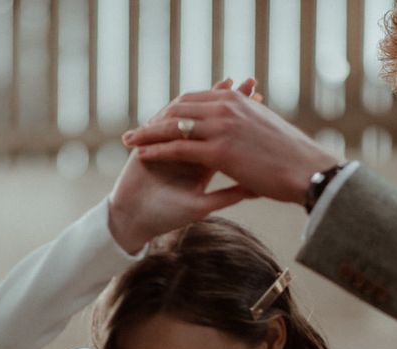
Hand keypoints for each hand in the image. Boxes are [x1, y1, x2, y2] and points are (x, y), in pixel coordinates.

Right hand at [108, 79, 256, 253]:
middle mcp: (188, 146)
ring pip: (190, 113)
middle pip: (211, 118)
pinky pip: (166, 118)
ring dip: (209, 97)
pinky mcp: (149, 140)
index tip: (262, 102)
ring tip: (230, 83)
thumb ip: (228, 195)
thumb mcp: (202, 206)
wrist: (133, 219)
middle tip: (251, 81)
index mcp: (204, 160)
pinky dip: (180, 107)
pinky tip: (197, 95)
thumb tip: (258, 190)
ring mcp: (169, 140)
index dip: (242, 118)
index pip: (227, 134)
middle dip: (229, 99)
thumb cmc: (167, 216)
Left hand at [122, 81, 338, 204]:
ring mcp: (221, 127)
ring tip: (129, 143)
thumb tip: (244, 134)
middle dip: (154, 120)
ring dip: (147, 134)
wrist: (307, 171)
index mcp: (237, 101)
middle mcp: (226, 107)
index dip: (172, 110)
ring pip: (173, 126)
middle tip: (136, 132)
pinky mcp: (219, 150)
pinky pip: (178, 147)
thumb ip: (249, 126)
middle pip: (178, 108)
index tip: (157, 122)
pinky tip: (142, 156)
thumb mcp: (266, 133)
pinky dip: (156, 151)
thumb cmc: (292, 159)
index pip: (194, 99)